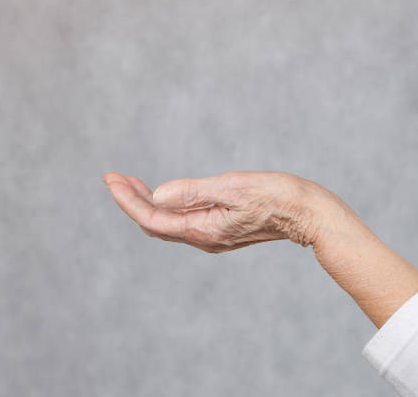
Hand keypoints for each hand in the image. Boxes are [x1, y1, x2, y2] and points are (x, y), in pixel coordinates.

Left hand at [103, 170, 329, 252]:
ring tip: (132, 183)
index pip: (151, 218)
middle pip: (154, 224)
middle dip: (131, 201)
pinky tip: (166, 195)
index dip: (127, 199)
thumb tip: (157, 195)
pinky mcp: (222, 231)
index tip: (110, 178)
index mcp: (202, 229)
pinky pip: (183, 223)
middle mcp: (203, 239)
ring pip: (167, 224)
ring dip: (147, 204)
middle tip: (114, 178)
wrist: (307, 214)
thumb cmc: (275, 196)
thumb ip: (193, 192)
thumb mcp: (232, 188)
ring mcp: (213, 237)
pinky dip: (166, 207)